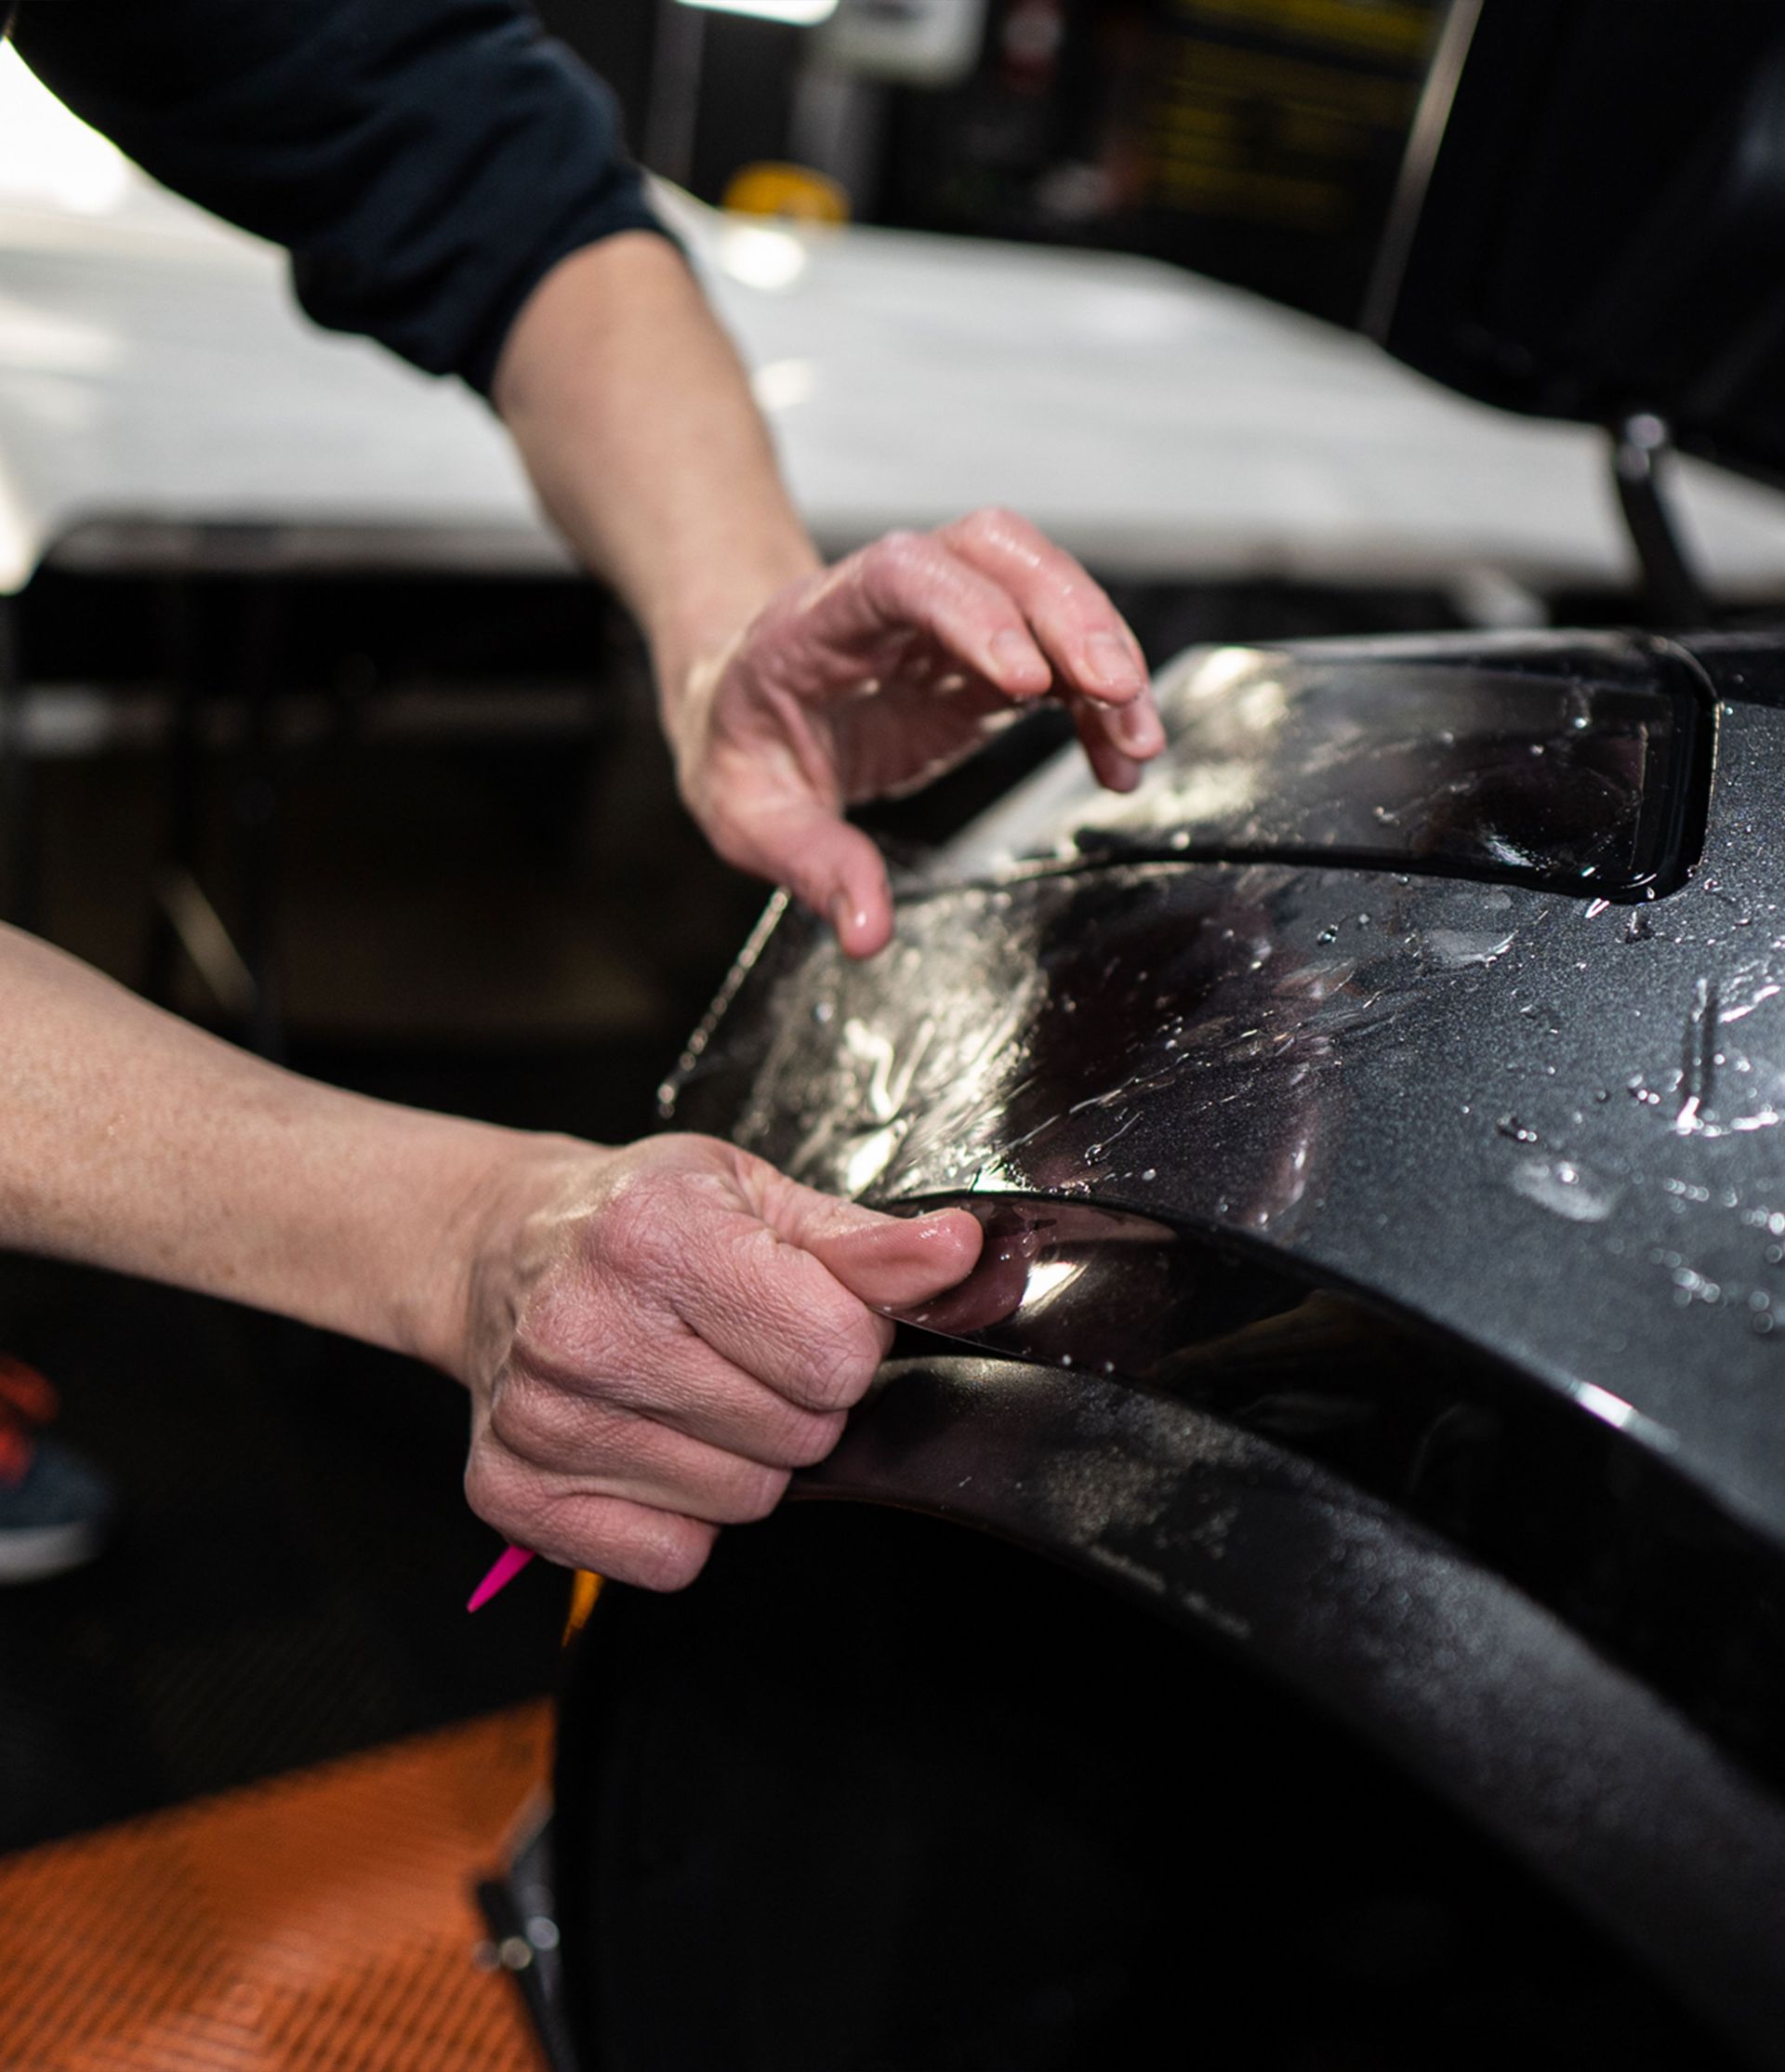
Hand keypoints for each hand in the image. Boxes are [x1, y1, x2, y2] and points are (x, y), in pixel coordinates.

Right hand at [456, 1133, 981, 1589]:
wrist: (501, 1248)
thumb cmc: (637, 1219)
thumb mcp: (756, 1197)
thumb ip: (866, 1243)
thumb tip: (959, 1254)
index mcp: (654, 1235)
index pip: (833, 1351)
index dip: (846, 1340)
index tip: (805, 1312)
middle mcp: (585, 1329)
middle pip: (798, 1435)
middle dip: (799, 1400)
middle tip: (743, 1352)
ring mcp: (543, 1420)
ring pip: (744, 1503)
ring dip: (744, 1459)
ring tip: (692, 1390)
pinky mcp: (513, 1495)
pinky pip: (671, 1559)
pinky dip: (681, 1517)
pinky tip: (649, 1443)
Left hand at [668, 507, 1165, 958]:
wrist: (747, 709)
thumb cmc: (745, 749)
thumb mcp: (751, 818)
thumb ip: (810, 866)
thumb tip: (866, 932)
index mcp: (818, 620)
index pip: (900, 577)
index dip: (969, 612)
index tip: (1025, 679)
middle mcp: (892, 596)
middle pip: (994, 551)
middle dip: (1068, 611)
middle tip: (1115, 692)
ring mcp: (948, 614)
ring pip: (1042, 584)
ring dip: (1104, 648)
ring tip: (1138, 739)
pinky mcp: (990, 650)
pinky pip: (1061, 651)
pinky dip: (1102, 700)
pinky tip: (1120, 761)